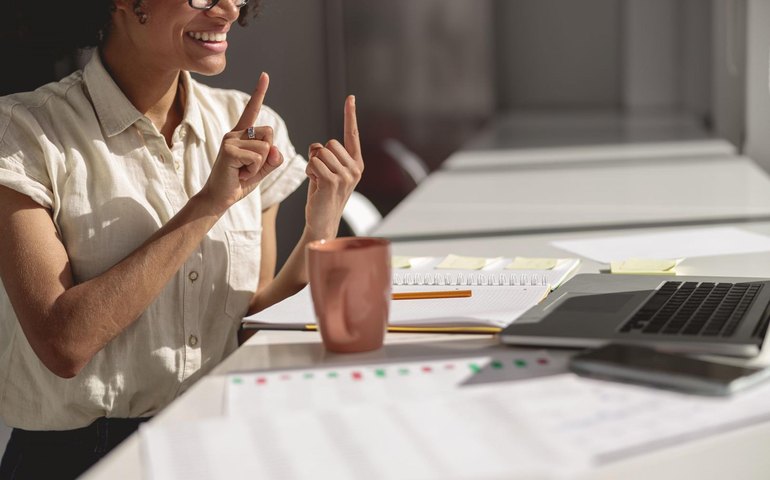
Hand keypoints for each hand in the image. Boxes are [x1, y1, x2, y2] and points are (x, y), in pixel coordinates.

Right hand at [198, 73, 283, 212]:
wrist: (219, 198)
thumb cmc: (238, 182)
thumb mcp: (261, 169)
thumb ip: (272, 159)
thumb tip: (275, 150)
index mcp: (242, 134)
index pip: (252, 109)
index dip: (259, 92)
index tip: (265, 75)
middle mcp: (235, 132)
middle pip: (269, 133)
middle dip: (267, 153)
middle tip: (249, 167)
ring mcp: (230, 139)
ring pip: (265, 147)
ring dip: (259, 165)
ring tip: (243, 171)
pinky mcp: (228, 149)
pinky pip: (257, 157)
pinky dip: (253, 170)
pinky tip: (239, 174)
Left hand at [304, 95, 363, 239]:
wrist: (322, 222)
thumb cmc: (323, 196)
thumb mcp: (328, 172)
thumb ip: (327, 156)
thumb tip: (317, 147)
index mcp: (356, 164)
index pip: (352, 135)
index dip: (350, 115)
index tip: (350, 98)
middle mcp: (355, 168)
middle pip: (329, 143)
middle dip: (319, 156)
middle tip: (321, 175)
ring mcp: (346, 176)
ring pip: (320, 153)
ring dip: (313, 165)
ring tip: (318, 181)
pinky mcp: (332, 182)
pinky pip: (314, 163)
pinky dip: (309, 172)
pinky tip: (315, 185)